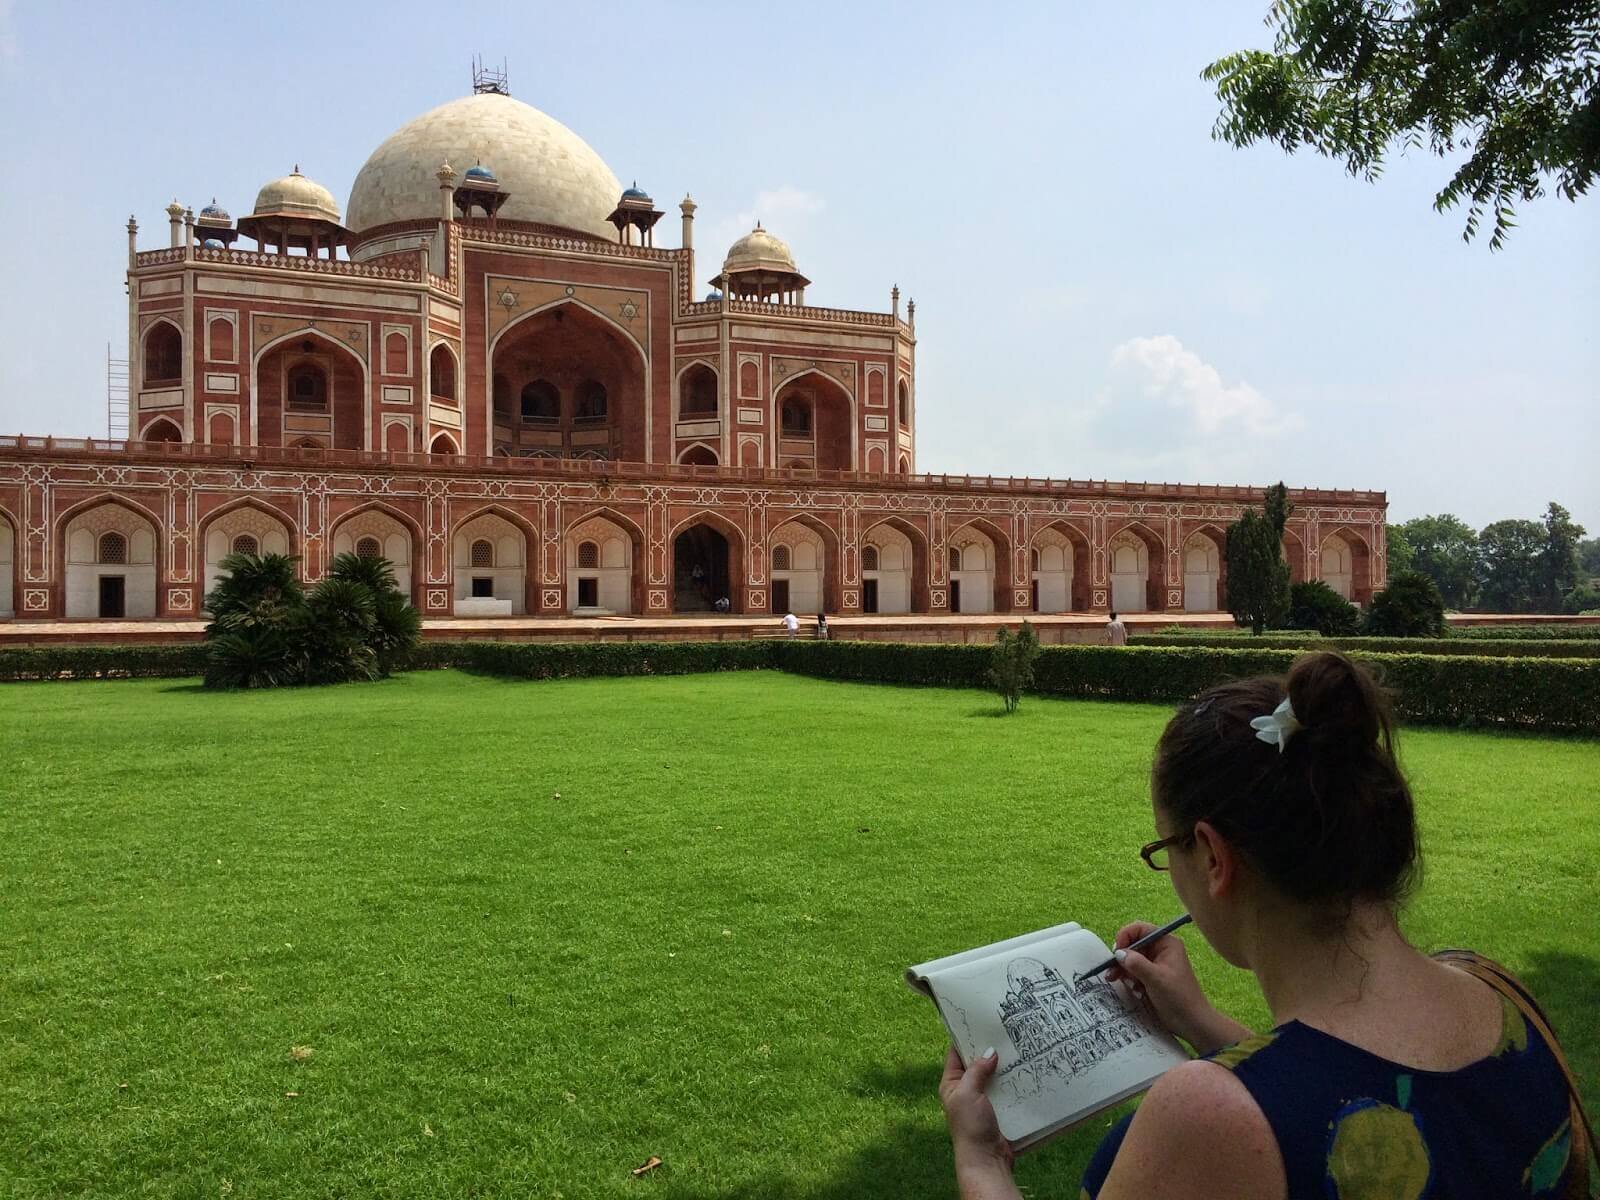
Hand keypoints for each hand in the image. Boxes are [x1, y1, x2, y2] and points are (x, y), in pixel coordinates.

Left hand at [938, 1045, 1015, 1188]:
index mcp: (952, 1083)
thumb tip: (990, 1051)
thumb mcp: (968, 1093)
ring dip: (1005, 1065)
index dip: (966, 1037)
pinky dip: (1015, 1080)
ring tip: (1019, 1045)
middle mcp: (966, 1089)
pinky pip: (1007, 1089)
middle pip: (978, 1063)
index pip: (956, 1053)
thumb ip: (977, 1071)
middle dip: (990, 1050)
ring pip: (995, 1075)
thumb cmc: (970, 1126)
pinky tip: (1026, 1068)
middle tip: (1005, 1031)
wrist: (987, 1159)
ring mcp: (984, 1099)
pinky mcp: (1000, 1108)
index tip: (980, 1021)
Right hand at [1106, 921, 1247, 1055]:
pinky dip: (1131, 980)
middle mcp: (1160, 950)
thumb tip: (1118, 953)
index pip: (1140, 929)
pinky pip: (1134, 972)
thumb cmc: (1179, 998)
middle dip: (1122, 959)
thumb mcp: (1156, 979)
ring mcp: (1155, 964)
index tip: (1116, 952)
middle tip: (1112, 972)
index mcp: (1166, 943)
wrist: (1191, 1022)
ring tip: (1126, 985)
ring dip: (1125, 972)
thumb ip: (1136, 963)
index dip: (1125, 936)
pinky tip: (1136, 992)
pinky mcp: (1151, 977)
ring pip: (1130, 960)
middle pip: (1133, 945)